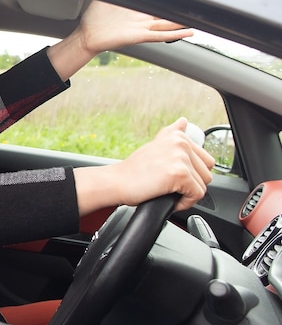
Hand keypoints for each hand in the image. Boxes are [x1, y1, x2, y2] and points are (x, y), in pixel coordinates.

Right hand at [74, 118, 214, 214]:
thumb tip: (183, 121)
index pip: (206, 161)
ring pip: (203, 185)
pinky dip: (184, 203)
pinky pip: (197, 195)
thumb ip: (172, 133)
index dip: (192, 175)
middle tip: (169, 185)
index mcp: (178, 136)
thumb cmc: (133, 170)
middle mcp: (181, 143)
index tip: (173, 177)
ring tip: (166, 191)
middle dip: (191, 185)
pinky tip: (168, 198)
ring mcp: (181, 157)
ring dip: (187, 194)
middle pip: (207, 173)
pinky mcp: (180, 174)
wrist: (116, 182)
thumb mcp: (155, 145)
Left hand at [76, 0, 193, 55]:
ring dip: (183, 23)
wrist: (87, 35)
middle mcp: (141, 19)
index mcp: (136, 9)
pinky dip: (175, 34)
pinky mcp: (138, 37)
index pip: (157, 2)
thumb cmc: (95, 18)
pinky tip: (188, 32)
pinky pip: (160, 36)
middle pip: (167, 14)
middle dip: (181, 11)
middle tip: (199, 8)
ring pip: (168, 24)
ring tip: (199, 20)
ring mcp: (141, 28)